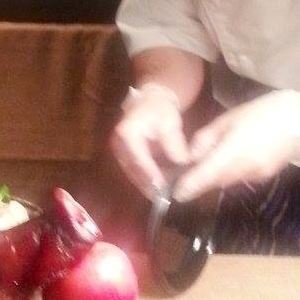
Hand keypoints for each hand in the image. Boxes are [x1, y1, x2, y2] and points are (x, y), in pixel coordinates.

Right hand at [111, 82, 189, 196]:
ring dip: (147, 185)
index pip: (139, 159)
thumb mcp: (170, 123)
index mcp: (127, 133)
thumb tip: (182, 162)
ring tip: (162, 196)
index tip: (162, 188)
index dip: (151, 175)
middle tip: (163, 198)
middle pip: (133, 170)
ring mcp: (119, 151)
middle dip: (148, 185)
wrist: (150, 100)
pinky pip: (134, 171)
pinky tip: (158, 188)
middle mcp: (118, 144)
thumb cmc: (159, 109)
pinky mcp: (124, 156)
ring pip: (133, 173)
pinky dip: (145, 179)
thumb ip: (174, 143)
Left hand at [173, 90, 299, 200]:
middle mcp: (245, 169)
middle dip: (199, 183)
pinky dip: (229, 174)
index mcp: (234, 152)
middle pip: (215, 182)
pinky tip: (225, 164)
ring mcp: (257, 175)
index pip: (206, 176)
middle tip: (182, 180)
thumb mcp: (230, 118)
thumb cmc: (264, 111)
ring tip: (200, 171)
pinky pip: (240, 178)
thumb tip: (191, 155)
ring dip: (213, 179)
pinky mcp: (265, 176)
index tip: (176, 194)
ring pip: (227, 181)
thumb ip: (207, 138)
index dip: (190, 187)